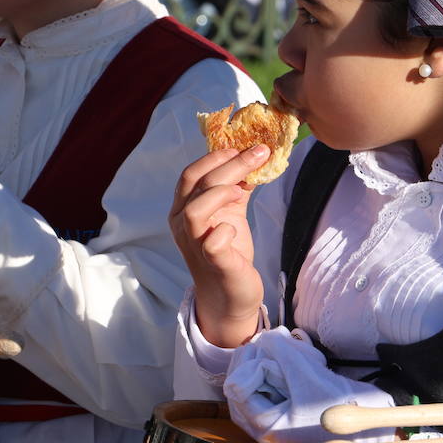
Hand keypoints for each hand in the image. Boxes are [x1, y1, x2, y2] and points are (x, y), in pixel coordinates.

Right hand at [169, 146, 268, 347]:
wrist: (230, 295)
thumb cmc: (229, 251)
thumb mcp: (231, 213)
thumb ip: (236, 188)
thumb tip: (253, 158)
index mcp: (184, 209)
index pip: (191, 174)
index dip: (216, 156)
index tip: (244, 146)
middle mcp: (182, 226)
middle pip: (195, 184)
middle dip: (228, 163)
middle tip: (259, 152)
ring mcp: (196, 245)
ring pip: (194, 210)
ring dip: (218, 192)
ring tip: (241, 189)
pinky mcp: (214, 264)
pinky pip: (212, 243)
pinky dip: (224, 230)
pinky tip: (235, 228)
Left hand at [224, 326, 395, 442]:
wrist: (372, 429)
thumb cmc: (339, 406)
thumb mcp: (307, 374)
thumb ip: (280, 353)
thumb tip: (264, 338)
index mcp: (264, 425)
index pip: (237, 386)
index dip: (252, 361)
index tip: (272, 346)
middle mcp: (265, 430)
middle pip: (241, 389)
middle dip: (255, 362)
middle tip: (272, 343)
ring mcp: (277, 427)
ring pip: (256, 390)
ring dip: (267, 368)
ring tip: (286, 352)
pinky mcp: (290, 420)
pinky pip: (270, 394)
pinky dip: (277, 377)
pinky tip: (296, 364)